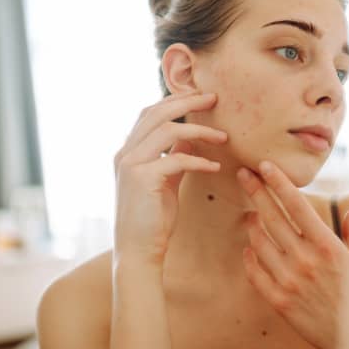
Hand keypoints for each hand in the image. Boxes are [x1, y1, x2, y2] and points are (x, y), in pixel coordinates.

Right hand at [113, 92, 226, 266]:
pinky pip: (176, 159)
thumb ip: (173, 159)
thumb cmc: (153, 220)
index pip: (150, 113)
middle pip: (157, 113)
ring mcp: (131, 165)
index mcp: (128, 152)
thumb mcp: (165, 182)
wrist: (138, 251)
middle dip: (188, 101)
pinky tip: (215, 167)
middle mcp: (125, 154)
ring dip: (199, 130)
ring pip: (167, 130)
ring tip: (223, 137)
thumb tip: (189, 140)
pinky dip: (199, 160)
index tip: (201, 97)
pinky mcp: (143, 179)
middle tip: (214, 99)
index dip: (175, 101)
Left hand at [236, 161, 348, 348]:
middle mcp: (306, 260)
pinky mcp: (280, 302)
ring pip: (259, 243)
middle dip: (256, 192)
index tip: (265, 165)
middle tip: (243, 174)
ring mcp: (290, 281)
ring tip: (249, 213)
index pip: (297, 205)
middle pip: (272, 218)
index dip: (279, 183)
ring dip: (252, 224)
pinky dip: (250, 258)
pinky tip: (248, 249)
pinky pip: (256, 274)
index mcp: (328, 246)